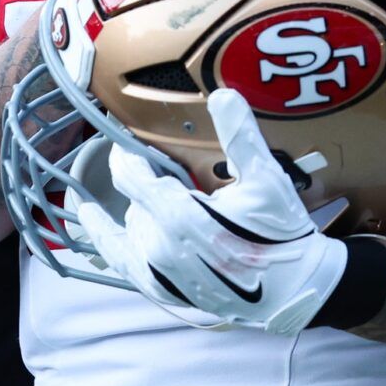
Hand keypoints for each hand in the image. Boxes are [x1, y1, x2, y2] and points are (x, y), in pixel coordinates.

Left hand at [75, 90, 349, 335]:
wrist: (293, 290)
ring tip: (153, 193)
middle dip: (140, 177)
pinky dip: (105, 237)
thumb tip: (222, 95)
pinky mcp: (162, 290)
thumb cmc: (280, 235)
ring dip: (137, 207)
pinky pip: (120, 261)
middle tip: (155, 161)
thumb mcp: (266, 180)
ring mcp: (158, 273)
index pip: (131, 175)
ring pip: (129, 226)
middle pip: (131, 198)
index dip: (126, 153)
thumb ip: (240, 135)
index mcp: (179, 216)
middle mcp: (160, 246)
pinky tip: (92, 219)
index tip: (126, 137)